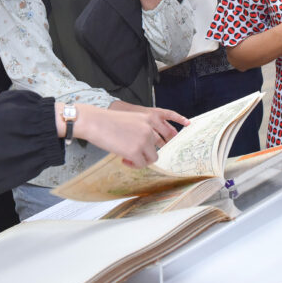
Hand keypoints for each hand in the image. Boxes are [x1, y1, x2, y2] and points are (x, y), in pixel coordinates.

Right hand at [71, 104, 188, 168]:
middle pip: (159, 148)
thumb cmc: (108, 122)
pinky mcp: (135, 151)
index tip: (186, 128)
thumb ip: (143, 130)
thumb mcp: (131, 120)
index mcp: (149, 118)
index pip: (169, 125)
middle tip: (137, 156)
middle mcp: (149, 128)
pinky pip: (140, 164)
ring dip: (140, 160)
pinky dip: (132, 164)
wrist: (95, 122)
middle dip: (149, 154)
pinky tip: (123, 159)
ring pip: (151, 158)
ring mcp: (143, 140)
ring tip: (127, 157)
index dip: (177, 128)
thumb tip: (149, 148)